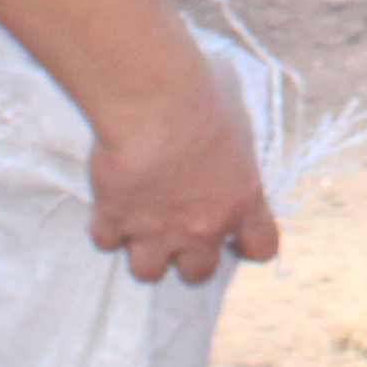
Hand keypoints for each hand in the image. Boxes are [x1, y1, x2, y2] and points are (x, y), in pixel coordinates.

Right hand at [82, 43, 284, 284]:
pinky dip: (104, 226)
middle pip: (198, 274)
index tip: (234, 237)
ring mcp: (157, 231)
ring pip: (148, 272)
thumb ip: (231, 130)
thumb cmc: (202, 92)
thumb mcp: (235, 108)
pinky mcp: (116, 221)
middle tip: (175, 229)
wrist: (155, 98)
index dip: (247, 246)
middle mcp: (203, 226)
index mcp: (243, 200)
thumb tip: (223, 108)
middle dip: (187, 258)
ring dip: (142, 251)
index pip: (262, 248)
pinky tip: (107, 201)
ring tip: (137, 224)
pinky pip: (106, 241)